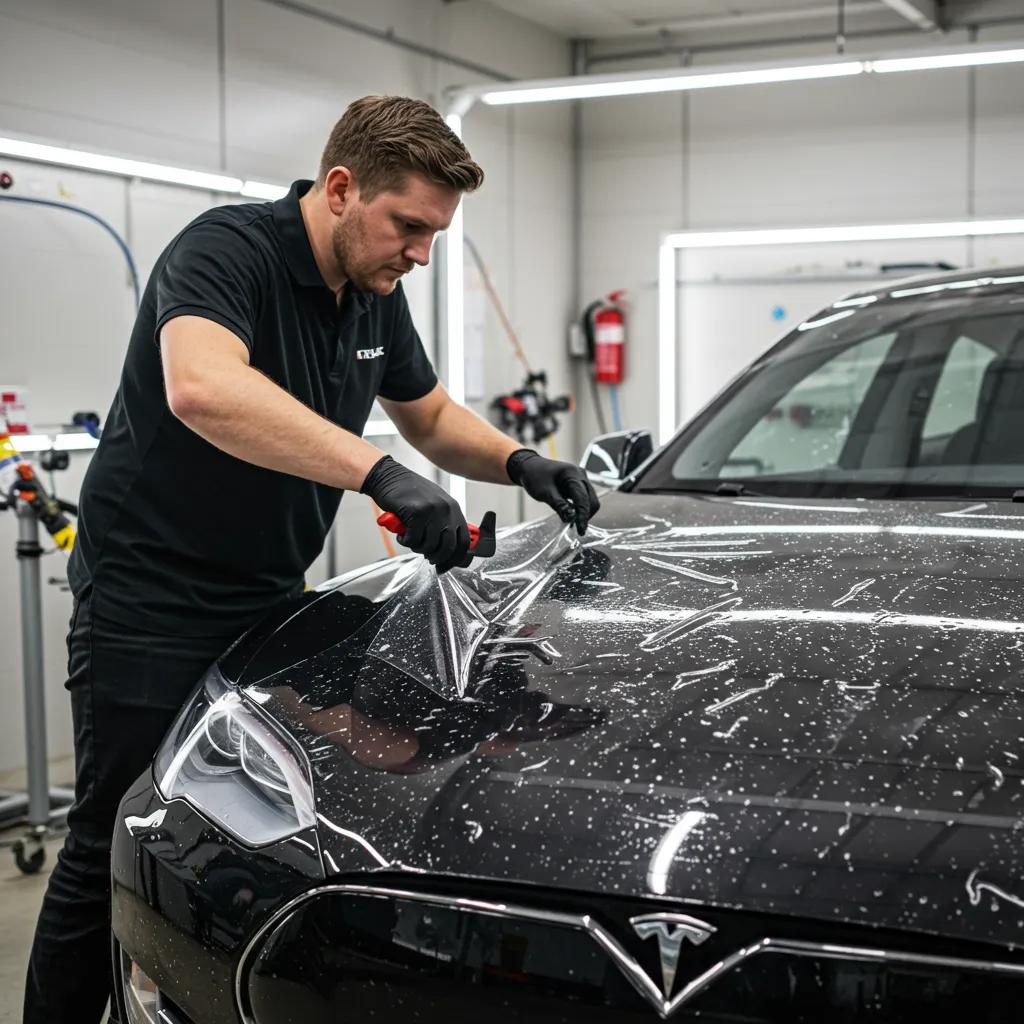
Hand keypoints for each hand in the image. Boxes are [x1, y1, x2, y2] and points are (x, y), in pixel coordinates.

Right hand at [360, 456, 470, 573]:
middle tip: (427, 557)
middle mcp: (446, 509)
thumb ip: (443, 523)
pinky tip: (402, 534)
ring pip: (429, 545)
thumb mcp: (434, 505)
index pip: (463, 540)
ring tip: (411, 539)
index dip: (456, 558)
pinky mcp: (416, 512)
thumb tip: (449, 549)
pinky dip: (405, 541)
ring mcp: (432, 510)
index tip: (447, 565)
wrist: (388, 477)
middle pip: (448, 546)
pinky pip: (413, 539)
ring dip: (418, 547)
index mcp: (454, 508)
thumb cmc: (409, 493)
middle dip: (436, 557)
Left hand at [507, 449, 600, 534]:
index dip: (583, 515)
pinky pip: (584, 499)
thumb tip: (571, 519)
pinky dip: (579, 509)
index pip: (583, 498)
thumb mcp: (544, 492)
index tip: (581, 530)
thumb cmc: (535, 476)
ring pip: (590, 501)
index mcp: (572, 474)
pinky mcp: (578, 485)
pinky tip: (572, 516)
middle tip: (577, 530)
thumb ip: (559, 505)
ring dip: (583, 513)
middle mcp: (580, 476)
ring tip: (572, 524)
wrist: (530, 467)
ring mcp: (581, 479)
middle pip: (591, 500)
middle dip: (585, 515)